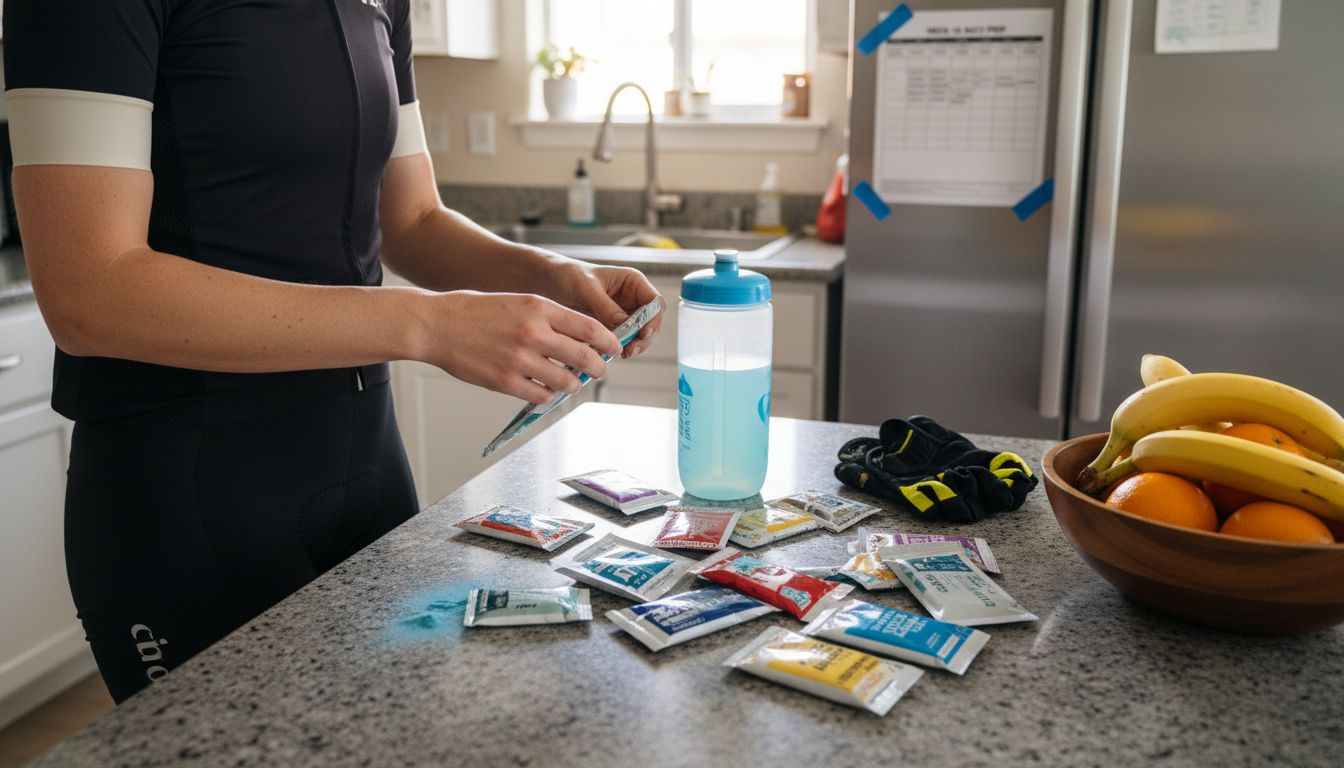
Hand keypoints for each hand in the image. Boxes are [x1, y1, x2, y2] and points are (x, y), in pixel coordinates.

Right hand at [417, 291, 621, 404]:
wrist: (436, 324)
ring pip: (566, 381)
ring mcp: (519, 358)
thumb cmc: (476, 311)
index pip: (590, 327)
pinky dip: (548, 395)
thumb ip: (549, 317)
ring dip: (574, 384)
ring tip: (572, 382)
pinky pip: (541, 395)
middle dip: (598, 367)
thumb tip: (580, 336)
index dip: (608, 341)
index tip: (614, 347)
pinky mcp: (504, 381)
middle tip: (600, 370)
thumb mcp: (518, 301)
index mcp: (539, 308)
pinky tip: (545, 390)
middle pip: (585, 356)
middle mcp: (533, 332)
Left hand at [550, 261, 665, 358]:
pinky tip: (607, 352)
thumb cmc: (568, 276)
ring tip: (619, 354)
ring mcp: (623, 315)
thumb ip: (607, 307)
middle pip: (651, 323)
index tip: (643, 333)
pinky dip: (618, 349)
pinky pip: (622, 341)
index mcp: (633, 282)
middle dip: (643, 338)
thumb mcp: (587, 289)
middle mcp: (632, 299)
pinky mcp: (612, 328)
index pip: (655, 303)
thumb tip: (625, 325)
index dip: (654, 319)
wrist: (548, 283)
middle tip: (630, 350)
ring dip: (632, 346)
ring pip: (639, 336)